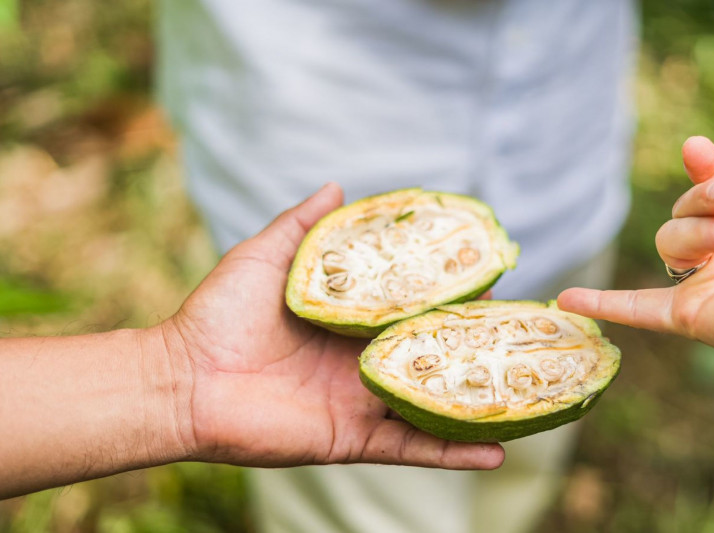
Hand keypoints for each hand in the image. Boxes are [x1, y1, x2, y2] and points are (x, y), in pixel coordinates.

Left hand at [155, 184, 503, 468]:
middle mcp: (363, 362)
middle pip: (432, 356)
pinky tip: (496, 450)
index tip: (490, 280)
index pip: (413, 308)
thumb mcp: (267, 256)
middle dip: (476, 347)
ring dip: (478, 401)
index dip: (451, 297)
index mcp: (349, 322)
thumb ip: (304, 225)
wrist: (184, 377)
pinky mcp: (354, 437)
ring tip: (529, 395)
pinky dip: (453, 451)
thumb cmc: (219, 313)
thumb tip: (339, 183)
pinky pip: (412, 448)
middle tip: (522, 332)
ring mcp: (363, 401)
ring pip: (433, 403)